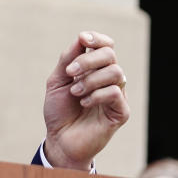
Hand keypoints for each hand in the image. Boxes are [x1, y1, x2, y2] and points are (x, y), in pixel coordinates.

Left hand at [42, 31, 128, 169]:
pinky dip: (96, 94)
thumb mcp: (57, 81)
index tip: (83, 38)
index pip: (106, 46)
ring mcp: (117, 95)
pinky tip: (84, 103)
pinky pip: (115, 93)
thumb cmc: (59, 111)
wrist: (59, 139)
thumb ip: (68, 59)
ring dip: (90, 79)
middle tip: (70, 72)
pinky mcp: (120, 112)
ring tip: (75, 92)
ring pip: (116, 72)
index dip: (97, 38)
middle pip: (110, 54)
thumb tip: (81, 38)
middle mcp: (109, 79)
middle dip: (88, 59)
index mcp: (95, 69)